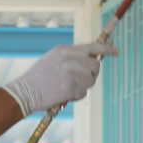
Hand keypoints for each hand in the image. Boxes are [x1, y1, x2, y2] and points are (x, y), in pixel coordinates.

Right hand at [1, 43, 118, 115]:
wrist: (26, 91)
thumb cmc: (39, 77)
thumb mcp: (53, 58)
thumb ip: (71, 56)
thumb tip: (92, 58)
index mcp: (65, 50)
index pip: (92, 47)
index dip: (107, 49)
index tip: (116, 51)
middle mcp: (70, 59)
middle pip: (95, 66)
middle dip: (91, 74)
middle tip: (80, 79)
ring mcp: (72, 73)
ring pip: (91, 81)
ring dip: (83, 86)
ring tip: (67, 87)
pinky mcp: (72, 87)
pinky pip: (84, 92)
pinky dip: (76, 96)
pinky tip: (63, 94)